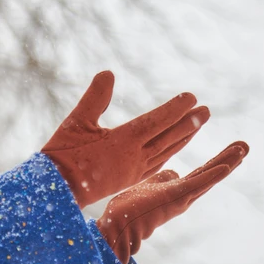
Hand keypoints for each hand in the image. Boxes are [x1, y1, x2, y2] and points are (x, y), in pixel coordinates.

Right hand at [42, 71, 209, 207]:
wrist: (57, 190)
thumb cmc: (63, 153)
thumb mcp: (77, 121)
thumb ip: (95, 97)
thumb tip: (108, 73)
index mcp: (123, 141)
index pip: (155, 121)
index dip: (175, 108)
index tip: (192, 97)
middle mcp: (134, 158)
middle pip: (167, 137)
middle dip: (188, 123)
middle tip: (206, 111)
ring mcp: (133, 171)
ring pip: (165, 151)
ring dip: (183, 138)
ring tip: (197, 126)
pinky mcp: (128, 180)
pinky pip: (156, 164)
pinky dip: (169, 153)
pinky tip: (173, 150)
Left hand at [96, 141, 248, 263]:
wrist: (117, 228)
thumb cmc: (128, 212)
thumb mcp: (149, 189)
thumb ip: (163, 180)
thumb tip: (173, 173)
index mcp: (177, 193)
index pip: (202, 174)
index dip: (218, 162)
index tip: (233, 149)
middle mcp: (184, 197)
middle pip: (210, 175)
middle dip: (229, 160)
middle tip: (245, 145)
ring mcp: (181, 198)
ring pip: (208, 177)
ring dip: (227, 162)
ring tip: (243, 148)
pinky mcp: (175, 197)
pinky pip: (197, 184)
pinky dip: (213, 174)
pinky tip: (226, 165)